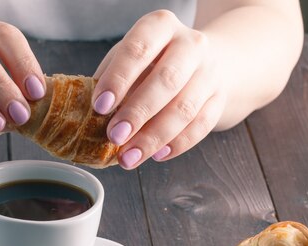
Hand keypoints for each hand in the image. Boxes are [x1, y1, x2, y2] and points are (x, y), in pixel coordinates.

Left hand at [92, 10, 226, 168]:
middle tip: (114, 137)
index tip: (100, 106)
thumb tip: (88, 116)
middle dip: (138, 112)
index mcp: (161, 26)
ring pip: (185, 109)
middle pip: (166, 80)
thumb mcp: (129, 58)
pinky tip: (157, 155)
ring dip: (154, 137)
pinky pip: (201, 126)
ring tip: (129, 157)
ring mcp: (210, 72)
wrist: (206, 61)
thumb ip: (111, 80)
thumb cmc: (155, 61)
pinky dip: (177, 144)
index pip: (139, 49)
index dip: (118, 79)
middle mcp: (191, 45)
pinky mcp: (219, 99)